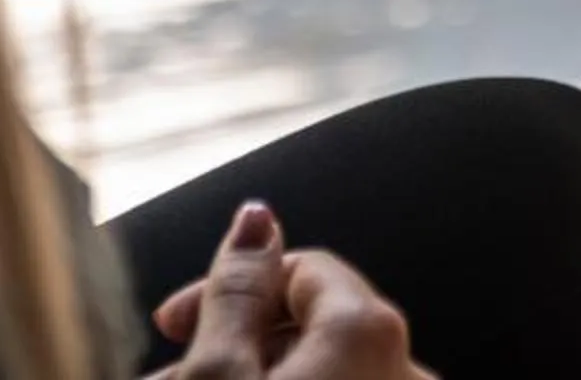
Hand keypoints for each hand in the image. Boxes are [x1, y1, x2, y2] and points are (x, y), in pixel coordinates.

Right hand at [150, 202, 433, 379]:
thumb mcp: (217, 376)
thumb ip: (238, 289)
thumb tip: (256, 217)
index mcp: (372, 330)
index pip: (303, 269)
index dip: (225, 288)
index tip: (169, 322)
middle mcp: (411, 369)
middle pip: (311, 330)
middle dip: (233, 346)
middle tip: (174, 374)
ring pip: (321, 371)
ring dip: (252, 375)